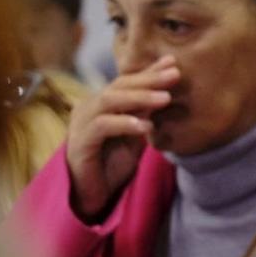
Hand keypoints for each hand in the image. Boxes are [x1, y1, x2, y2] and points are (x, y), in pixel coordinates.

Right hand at [65, 55, 179, 218]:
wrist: (93, 192)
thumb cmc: (113, 163)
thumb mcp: (135, 135)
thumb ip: (145, 114)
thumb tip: (165, 93)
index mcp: (104, 103)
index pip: (128, 82)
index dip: (150, 72)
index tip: (175, 63)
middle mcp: (91, 107)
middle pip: (120, 86)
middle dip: (149, 79)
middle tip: (175, 74)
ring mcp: (83, 122)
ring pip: (110, 101)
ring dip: (139, 98)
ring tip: (165, 98)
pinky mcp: (80, 141)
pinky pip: (102, 126)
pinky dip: (124, 123)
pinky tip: (145, 126)